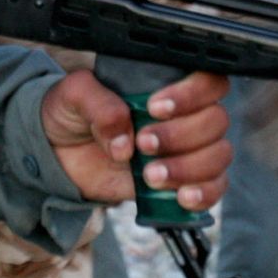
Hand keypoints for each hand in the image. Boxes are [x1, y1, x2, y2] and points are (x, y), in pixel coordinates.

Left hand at [40, 70, 232, 210]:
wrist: (58, 155)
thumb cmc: (72, 113)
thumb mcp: (73, 95)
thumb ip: (98, 105)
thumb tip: (124, 139)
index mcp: (167, 84)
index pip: (207, 80)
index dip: (192, 94)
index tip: (154, 108)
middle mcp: (185, 114)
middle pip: (216, 120)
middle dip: (181, 135)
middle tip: (143, 144)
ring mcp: (187, 149)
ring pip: (219, 154)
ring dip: (190, 167)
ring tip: (150, 175)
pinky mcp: (183, 180)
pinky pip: (215, 187)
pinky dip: (204, 193)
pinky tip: (181, 196)